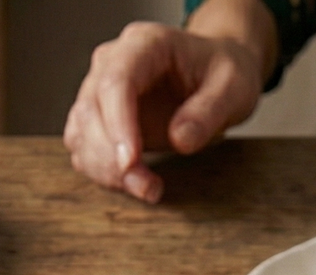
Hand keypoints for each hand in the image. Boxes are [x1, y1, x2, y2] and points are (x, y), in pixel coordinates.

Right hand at [65, 4, 273, 203]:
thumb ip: (210, 111)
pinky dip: (102, 173)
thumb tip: (180, 139)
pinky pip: (83, 148)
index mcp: (145, 44)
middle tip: (147, 188)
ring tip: (147, 189)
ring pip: (80, 133)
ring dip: (105, 170)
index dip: (118, 123)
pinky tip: (134, 183)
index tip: (131, 162)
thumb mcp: (234, 87)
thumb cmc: (222, 74)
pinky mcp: (98, 119)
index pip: (116, 81)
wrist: (214, 77)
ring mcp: (99, 90)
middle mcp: (113, 62)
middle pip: (90, 110)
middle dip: (112, 158)